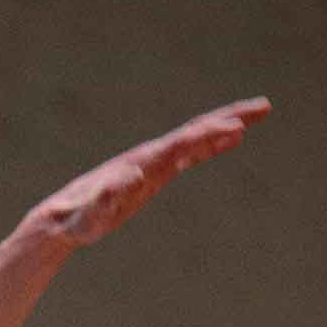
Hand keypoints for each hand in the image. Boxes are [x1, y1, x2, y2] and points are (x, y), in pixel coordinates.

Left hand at [40, 97, 270, 246]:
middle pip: (194, 130)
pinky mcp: (154, 173)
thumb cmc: (76, 221)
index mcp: (140, 163)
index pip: (181, 144)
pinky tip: (233, 140)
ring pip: (196, 137)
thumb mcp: (91, 215)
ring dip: (227, 124)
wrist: (61, 220)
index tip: (239, 128)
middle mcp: (149, 156)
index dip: (208, 136)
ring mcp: (153, 162)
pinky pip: (190, 154)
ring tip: (258, 114)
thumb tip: (131, 176)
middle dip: (229, 116)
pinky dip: (213, 144)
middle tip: (264, 106)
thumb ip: (107, 198)